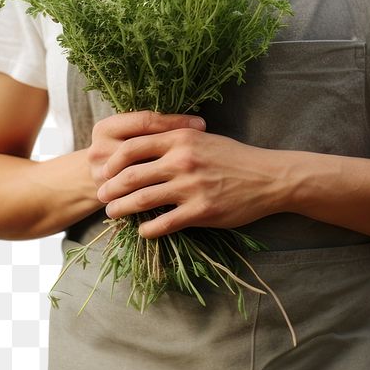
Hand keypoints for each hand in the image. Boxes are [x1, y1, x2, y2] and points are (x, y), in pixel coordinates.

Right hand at [88, 110, 203, 189]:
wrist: (94, 181)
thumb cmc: (122, 152)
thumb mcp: (128, 134)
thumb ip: (152, 128)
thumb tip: (197, 125)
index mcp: (106, 128)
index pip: (145, 121)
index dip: (174, 122)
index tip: (200, 125)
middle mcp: (98, 150)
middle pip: (143, 148)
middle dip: (174, 149)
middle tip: (202, 151)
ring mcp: (101, 176)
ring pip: (140, 174)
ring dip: (168, 173)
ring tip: (196, 172)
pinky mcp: (107, 199)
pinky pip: (138, 196)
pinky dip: (160, 195)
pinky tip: (180, 194)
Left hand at [92, 111, 285, 237]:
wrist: (268, 177)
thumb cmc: (234, 157)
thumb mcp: (203, 138)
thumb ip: (174, 141)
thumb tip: (143, 149)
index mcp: (180, 138)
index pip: (133, 147)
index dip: (113, 161)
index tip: (105, 171)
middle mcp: (182, 160)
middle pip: (131, 175)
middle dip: (111, 187)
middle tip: (101, 195)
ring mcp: (190, 187)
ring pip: (142, 199)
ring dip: (122, 209)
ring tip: (112, 213)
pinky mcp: (200, 211)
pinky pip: (164, 223)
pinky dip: (147, 228)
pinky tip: (142, 230)